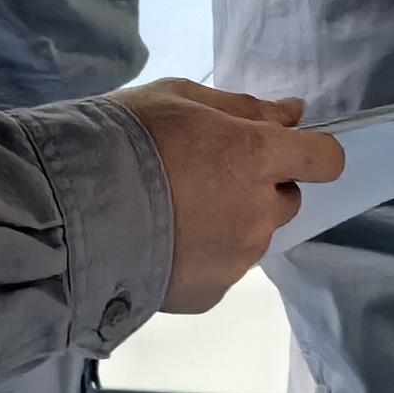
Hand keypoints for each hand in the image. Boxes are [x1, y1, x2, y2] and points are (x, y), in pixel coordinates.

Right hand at [116, 78, 338, 310]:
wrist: (70, 212)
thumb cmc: (123, 140)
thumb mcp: (179, 99)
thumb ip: (244, 108)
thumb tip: (293, 113)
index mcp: (257, 157)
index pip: (323, 159)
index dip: (312, 153)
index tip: (288, 151)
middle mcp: (258, 212)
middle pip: (285, 200)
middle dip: (258, 188)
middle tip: (204, 178)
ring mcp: (237, 258)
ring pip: (251, 237)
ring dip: (229, 225)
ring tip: (172, 214)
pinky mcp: (211, 293)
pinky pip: (220, 271)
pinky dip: (201, 259)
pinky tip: (162, 245)